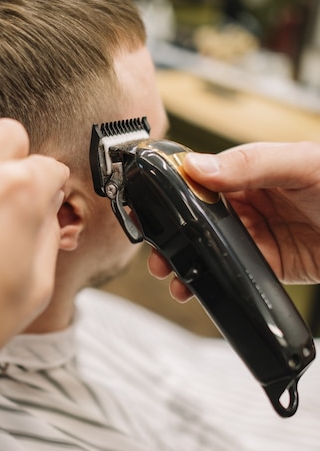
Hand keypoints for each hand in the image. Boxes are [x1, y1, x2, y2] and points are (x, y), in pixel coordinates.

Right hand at [148, 141, 319, 301]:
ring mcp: (259, 233)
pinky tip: (195, 287)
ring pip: (210, 247)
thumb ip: (251, 163)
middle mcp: (250, 200)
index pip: (202, 177)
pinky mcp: (270, 264)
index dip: (172, 192)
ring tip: (169, 274)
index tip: (149, 205)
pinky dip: (211, 280)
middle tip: (154, 249)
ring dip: (186, 260)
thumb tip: (198, 167)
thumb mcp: (301, 164)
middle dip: (172, 232)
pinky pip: (234, 272)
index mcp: (252, 169)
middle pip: (199, 216)